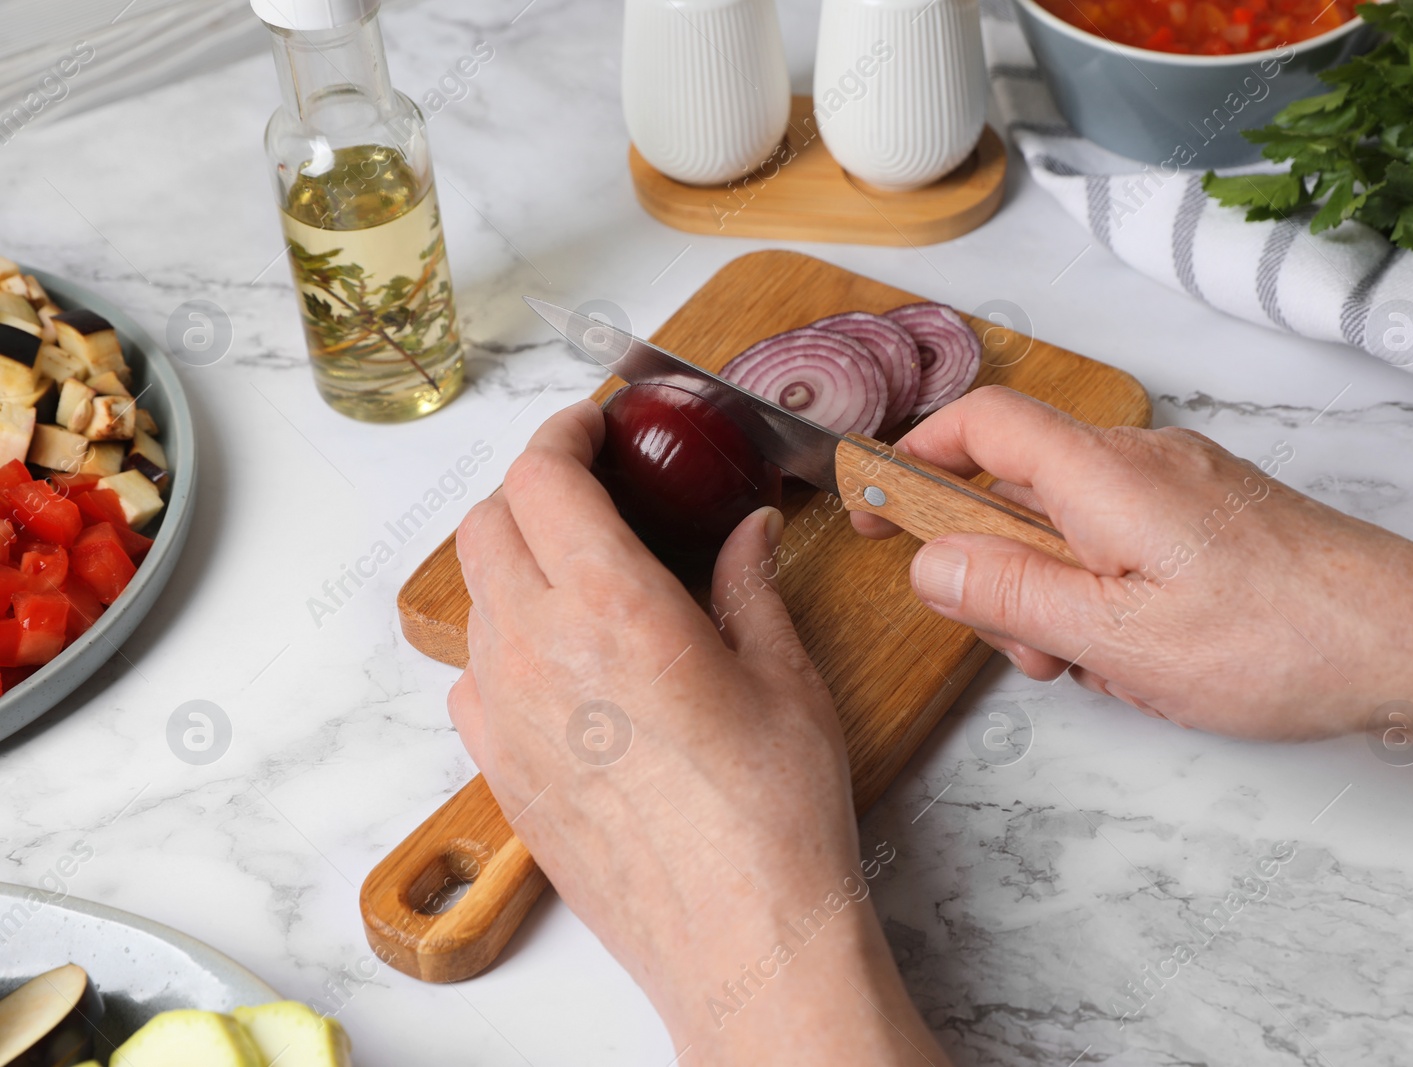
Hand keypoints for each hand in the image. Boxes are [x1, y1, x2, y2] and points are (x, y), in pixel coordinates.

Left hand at [449, 401, 948, 1065]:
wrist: (740, 938)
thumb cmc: (773, 812)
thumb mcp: (782, 674)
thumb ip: (747, 583)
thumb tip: (747, 532)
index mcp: (611, 606)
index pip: (543, 477)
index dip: (563, 432)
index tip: (592, 425)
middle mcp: (536, 650)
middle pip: (488, 525)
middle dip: (534, 489)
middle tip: (593, 493)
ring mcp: (503, 716)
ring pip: (475, 599)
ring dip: (518, 564)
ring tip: (585, 577)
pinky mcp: (499, 771)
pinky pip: (472, 678)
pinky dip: (505, 644)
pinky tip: (567, 666)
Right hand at [853, 386, 1412, 741]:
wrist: (1407, 640)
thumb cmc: (1274, 638)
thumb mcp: (1113, 635)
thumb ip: (1009, 591)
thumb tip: (927, 558)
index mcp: (1103, 473)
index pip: (979, 424)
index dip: (914, 457)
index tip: (875, 508)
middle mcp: (1140, 459)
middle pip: (1021, 484)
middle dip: (1000, 567)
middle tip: (1028, 646)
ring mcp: (1181, 485)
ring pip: (1073, 523)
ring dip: (1059, 594)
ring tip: (1103, 666)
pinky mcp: (1212, 516)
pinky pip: (1124, 538)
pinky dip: (1107, 592)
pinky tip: (1145, 655)